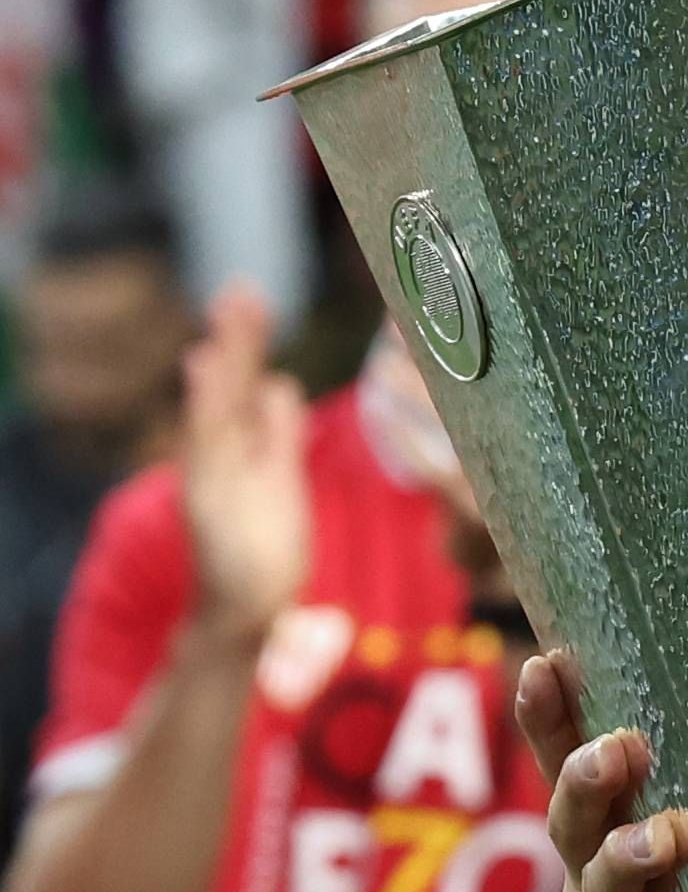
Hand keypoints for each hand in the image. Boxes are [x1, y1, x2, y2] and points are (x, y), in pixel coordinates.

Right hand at [179, 283, 310, 646]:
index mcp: (240, 444)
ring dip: (223, 359)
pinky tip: (203, 368)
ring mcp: (210, 471)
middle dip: (236, 338)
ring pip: (215, 403)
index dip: (247, 340)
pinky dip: (204, 403)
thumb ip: (278, 431)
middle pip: (228, 384)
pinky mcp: (207, 494)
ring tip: (228, 316)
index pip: (245, 381)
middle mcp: (219, 451)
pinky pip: (206, 441)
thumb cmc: (264, 542)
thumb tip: (278, 383)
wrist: (245, 602)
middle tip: (241, 288)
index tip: (251, 296)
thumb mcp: (280, 476)